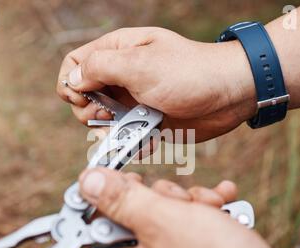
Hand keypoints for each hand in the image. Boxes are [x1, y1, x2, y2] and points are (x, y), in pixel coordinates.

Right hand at [57, 27, 256, 141]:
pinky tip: (146, 139)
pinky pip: (126, 136)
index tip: (85, 99)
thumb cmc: (189, 73)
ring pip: (103, 121)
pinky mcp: (146, 121)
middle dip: (90, 112)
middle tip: (109, 115)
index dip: (71, 84)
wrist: (229, 95)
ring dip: (111, 131)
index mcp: (117, 52)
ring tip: (130, 130)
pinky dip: (131, 143)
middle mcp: (122, 76)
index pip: (74, 65)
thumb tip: (72, 81)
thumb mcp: (140, 64)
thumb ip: (99, 68)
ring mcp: (134, 100)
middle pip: (83, 97)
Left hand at [78, 168, 299, 247]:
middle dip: (163, 197)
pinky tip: (225, 202)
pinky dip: (209, 211)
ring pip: (171, 216)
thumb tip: (88, 182)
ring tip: (212, 206)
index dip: (110, 196)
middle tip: (179, 199)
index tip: (127, 177)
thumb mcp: (164, 224)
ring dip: (192, 201)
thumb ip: (123, 200)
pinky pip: (196, 225)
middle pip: (139, 215)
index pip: (101, 224)